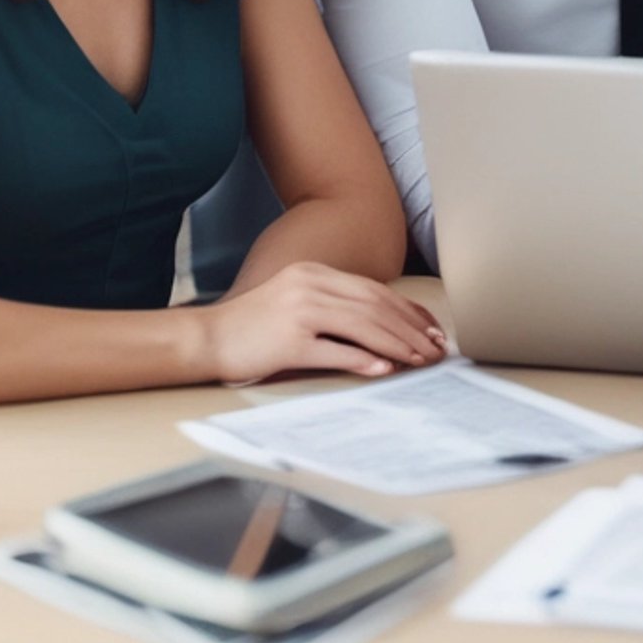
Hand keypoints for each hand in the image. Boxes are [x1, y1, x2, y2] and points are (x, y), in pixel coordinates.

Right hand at [199, 262, 447, 384]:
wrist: (206, 338)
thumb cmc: (253, 327)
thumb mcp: (296, 301)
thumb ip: (333, 306)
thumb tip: (380, 328)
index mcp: (315, 273)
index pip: (375, 290)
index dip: (408, 310)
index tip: (431, 328)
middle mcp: (311, 285)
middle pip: (376, 306)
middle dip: (411, 329)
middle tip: (435, 348)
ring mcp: (300, 311)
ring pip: (364, 326)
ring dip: (397, 344)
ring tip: (420, 360)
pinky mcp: (289, 341)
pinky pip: (335, 350)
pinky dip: (363, 359)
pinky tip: (384, 369)